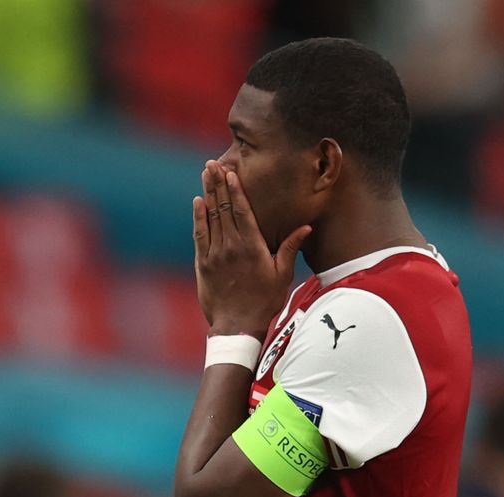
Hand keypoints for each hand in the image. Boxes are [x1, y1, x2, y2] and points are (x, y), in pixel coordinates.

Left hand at [193, 160, 310, 340]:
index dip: (236, 189)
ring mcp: (215, 254)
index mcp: (252, 247)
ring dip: (208, 194)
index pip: (243, 211)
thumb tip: (305, 226)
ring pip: (210, 217)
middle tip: (212, 163)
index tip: (231, 172)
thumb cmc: (264, 302)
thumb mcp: (282, 276)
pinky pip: (200, 235)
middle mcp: (232, 246)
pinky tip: (198, 202)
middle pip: (224, 208)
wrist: (237, 326)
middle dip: (218, 184)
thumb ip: (289, 248)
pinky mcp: (204, 264)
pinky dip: (199, 217)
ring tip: (205, 174)